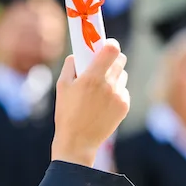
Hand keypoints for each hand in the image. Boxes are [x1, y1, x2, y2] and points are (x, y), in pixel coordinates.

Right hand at [51, 39, 129, 166]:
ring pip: (123, 75)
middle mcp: (108, 85)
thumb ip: (70, 65)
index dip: (110, 44)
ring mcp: (119, 96)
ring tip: (100, 88)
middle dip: (112, 59)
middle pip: (121, 60)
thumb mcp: (61, 86)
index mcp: (92, 77)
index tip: (104, 45)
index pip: (112, 49)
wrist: (78, 142)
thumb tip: (77, 54)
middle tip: (102, 65)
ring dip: (114, 76)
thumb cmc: (66, 113)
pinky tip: (103, 103)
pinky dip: (115, 92)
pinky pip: (123, 90)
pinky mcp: (124, 106)